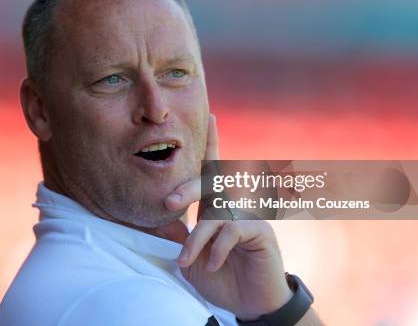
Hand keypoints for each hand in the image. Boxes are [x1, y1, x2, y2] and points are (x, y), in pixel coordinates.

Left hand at [159, 114, 292, 320]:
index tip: (211, 114)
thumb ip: (178, 234)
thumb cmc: (218, 275)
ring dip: (197, 239)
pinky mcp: (261, 230)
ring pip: (215, 212)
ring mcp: (249, 215)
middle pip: (211, 182)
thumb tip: (157, 218)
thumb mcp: (191, 255)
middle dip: (187, 190)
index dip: (212, 141)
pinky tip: (213, 263)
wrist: (247, 302)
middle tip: (169, 201)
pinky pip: (232, 228)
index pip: (214, 168)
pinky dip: (217, 248)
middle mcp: (234, 204)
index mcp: (217, 204)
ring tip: (185, 260)